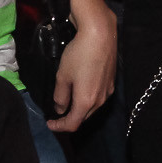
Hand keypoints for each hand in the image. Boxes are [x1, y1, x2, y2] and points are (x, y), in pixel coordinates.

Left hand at [47, 4, 116, 132]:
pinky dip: (88, 100)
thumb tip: (60, 109)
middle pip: (84, 118)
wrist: (100, 35)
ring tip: (69, 103)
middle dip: (70, 119)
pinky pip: (98, 98)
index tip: (49, 123)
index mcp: (86, 102)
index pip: (72, 124)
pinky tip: (82, 90)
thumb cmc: (78, 55)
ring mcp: (108, 92)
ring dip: (80, 109)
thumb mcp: (62, 76)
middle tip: (57, 115)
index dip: (59, 127)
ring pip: (92, 108)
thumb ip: (60, 96)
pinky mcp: (112, 82)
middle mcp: (100, 101)